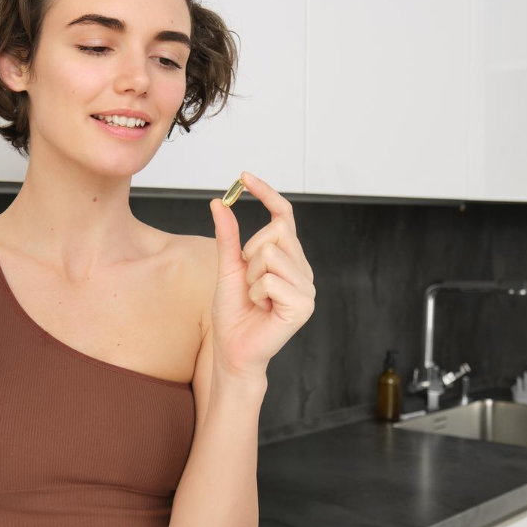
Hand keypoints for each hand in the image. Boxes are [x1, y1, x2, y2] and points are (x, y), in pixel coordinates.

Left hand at [207, 171, 315, 381]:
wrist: (234, 350)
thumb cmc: (233, 312)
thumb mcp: (227, 268)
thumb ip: (228, 236)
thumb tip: (219, 202)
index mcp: (288, 257)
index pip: (283, 215)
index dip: (266, 193)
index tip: (244, 176)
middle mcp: (302, 268)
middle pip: (274, 233)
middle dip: (249, 254)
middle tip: (248, 281)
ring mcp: (307, 287)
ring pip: (270, 254)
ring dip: (251, 277)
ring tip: (255, 298)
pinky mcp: (303, 306)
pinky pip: (270, 280)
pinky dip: (256, 294)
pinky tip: (261, 309)